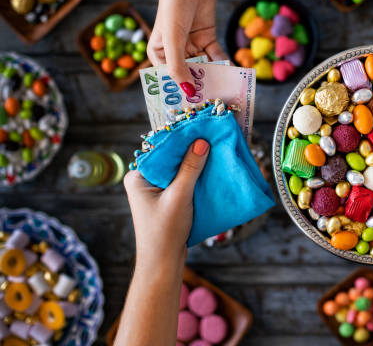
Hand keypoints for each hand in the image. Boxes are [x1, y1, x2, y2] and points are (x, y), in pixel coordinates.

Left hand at [123, 139, 209, 272]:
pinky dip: (196, 176)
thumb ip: (190, 169)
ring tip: (216, 150)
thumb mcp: (179, 196)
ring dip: (196, 163)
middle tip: (213, 137)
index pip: (161, 150)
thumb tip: (201, 142)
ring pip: (179, 169)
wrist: (163, 263)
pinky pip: (183, 181)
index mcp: (138, 176)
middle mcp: (144, 180)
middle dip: (191, 150)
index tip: (202, 128)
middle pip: (171, 158)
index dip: (181, 138)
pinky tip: (212, 170)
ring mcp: (156, 190)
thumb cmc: (165, 232)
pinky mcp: (168, 198)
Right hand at [147, 0, 227, 97]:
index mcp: (159, 53)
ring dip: (214, 76)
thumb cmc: (174, 3)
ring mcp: (192, 44)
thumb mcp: (173, 37)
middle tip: (213, 102)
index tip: (192, 107)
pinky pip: (216, 55)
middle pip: (189, 74)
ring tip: (226, 90)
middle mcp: (175, 51)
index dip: (179, 92)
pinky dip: (224, 62)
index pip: (168, 79)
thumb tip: (187, 90)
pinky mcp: (207, 37)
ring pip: (205, 66)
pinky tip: (233, 72)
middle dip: (200, 86)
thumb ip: (179, 66)